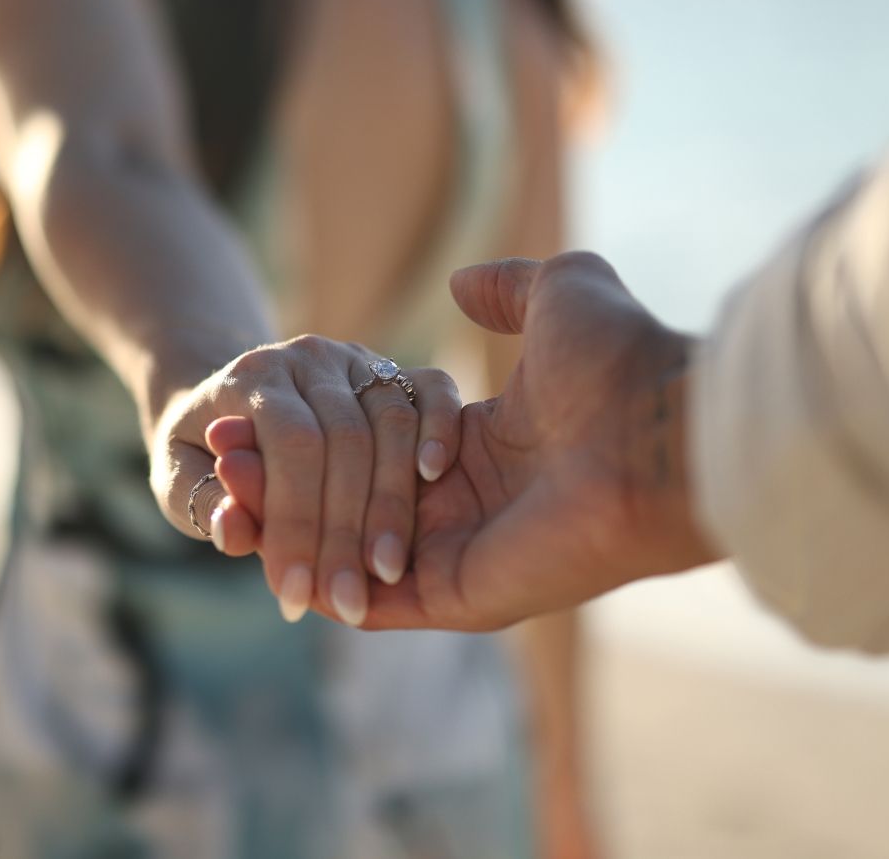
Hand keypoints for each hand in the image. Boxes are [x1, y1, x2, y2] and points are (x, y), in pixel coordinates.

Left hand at [150, 336, 461, 625]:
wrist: (224, 407)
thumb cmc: (202, 456)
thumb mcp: (179, 481)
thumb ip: (202, 502)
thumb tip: (231, 528)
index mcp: (252, 376)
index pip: (289, 444)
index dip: (296, 521)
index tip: (295, 597)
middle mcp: (308, 358)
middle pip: (345, 438)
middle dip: (346, 531)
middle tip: (347, 605)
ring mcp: (356, 359)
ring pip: (391, 420)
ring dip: (393, 504)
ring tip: (386, 574)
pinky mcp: (394, 368)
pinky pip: (433, 389)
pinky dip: (439, 429)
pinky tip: (432, 478)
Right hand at [220, 254, 721, 630]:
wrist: (666, 429)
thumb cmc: (623, 361)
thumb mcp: (559, 294)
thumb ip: (507, 288)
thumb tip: (461, 281)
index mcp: (486, 446)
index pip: (379, 452)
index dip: (317, 436)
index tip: (256, 413)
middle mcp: (474, 506)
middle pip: (357, 505)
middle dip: (287, 486)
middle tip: (221, 457)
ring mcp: (471, 557)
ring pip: (359, 556)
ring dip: (292, 533)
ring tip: (227, 498)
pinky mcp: (471, 597)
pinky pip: (385, 607)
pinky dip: (326, 584)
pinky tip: (267, 548)